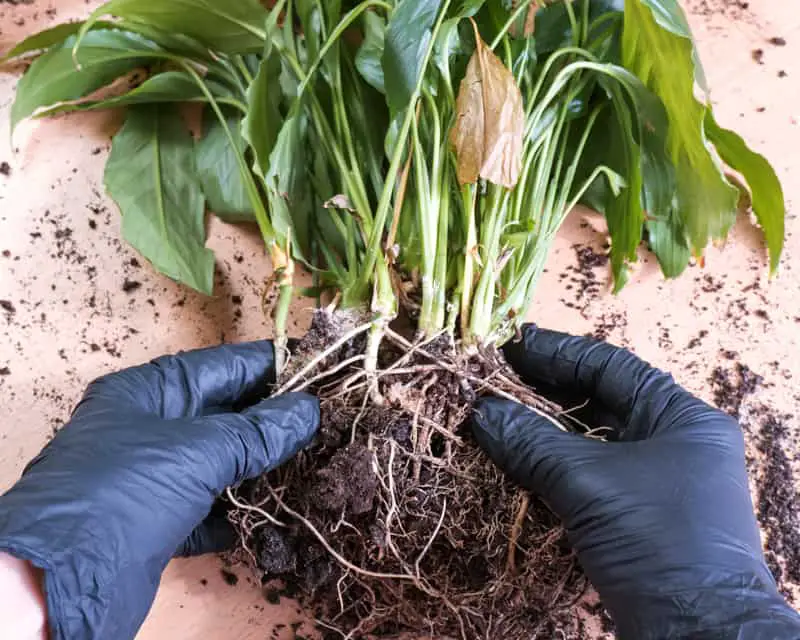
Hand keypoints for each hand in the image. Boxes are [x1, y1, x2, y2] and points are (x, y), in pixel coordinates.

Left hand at [0, 342, 318, 639]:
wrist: (60, 582)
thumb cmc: (124, 493)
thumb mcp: (196, 452)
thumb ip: (256, 432)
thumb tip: (308, 411)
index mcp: (149, 392)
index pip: (222, 366)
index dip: (271, 366)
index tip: (319, 366)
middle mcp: (149, 427)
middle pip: (223, 413)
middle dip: (271, 417)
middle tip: (327, 417)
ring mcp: (152, 476)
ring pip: (218, 460)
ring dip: (259, 464)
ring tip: (312, 458)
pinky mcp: (157, 522)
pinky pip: (208, 506)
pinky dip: (235, 510)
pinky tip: (269, 513)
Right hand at [473, 326, 799, 638]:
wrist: (696, 634)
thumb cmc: (657, 540)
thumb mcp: (590, 483)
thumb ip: (532, 442)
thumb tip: (480, 411)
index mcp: (680, 417)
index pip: (610, 367)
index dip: (557, 353)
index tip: (511, 344)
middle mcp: (673, 441)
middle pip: (599, 401)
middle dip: (545, 390)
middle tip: (495, 376)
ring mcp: (657, 480)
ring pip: (591, 440)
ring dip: (544, 428)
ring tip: (497, 411)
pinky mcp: (639, 515)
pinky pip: (588, 474)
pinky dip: (553, 463)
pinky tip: (517, 456)